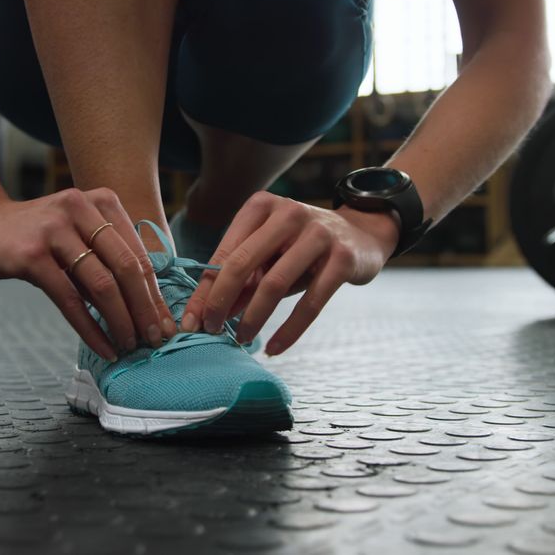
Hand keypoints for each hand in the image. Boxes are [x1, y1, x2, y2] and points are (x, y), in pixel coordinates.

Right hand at [0, 188, 176, 360]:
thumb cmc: (35, 236)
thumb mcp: (76, 236)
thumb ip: (105, 261)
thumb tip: (144, 308)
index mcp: (101, 202)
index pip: (138, 254)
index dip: (155, 292)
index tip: (165, 323)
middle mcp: (81, 209)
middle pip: (127, 268)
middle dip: (145, 309)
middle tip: (154, 339)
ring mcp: (55, 230)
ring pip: (102, 284)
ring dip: (121, 321)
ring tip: (130, 345)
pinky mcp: (31, 255)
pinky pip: (69, 299)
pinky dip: (91, 328)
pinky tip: (103, 346)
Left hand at [182, 192, 399, 355]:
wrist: (362, 234)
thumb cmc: (302, 247)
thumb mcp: (270, 255)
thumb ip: (241, 278)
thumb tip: (207, 314)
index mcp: (262, 205)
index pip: (226, 252)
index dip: (205, 290)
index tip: (192, 320)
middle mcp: (288, 213)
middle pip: (243, 263)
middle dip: (221, 302)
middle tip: (210, 330)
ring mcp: (318, 234)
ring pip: (275, 283)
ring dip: (253, 318)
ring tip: (241, 339)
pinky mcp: (343, 258)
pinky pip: (311, 302)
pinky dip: (289, 330)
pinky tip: (275, 348)